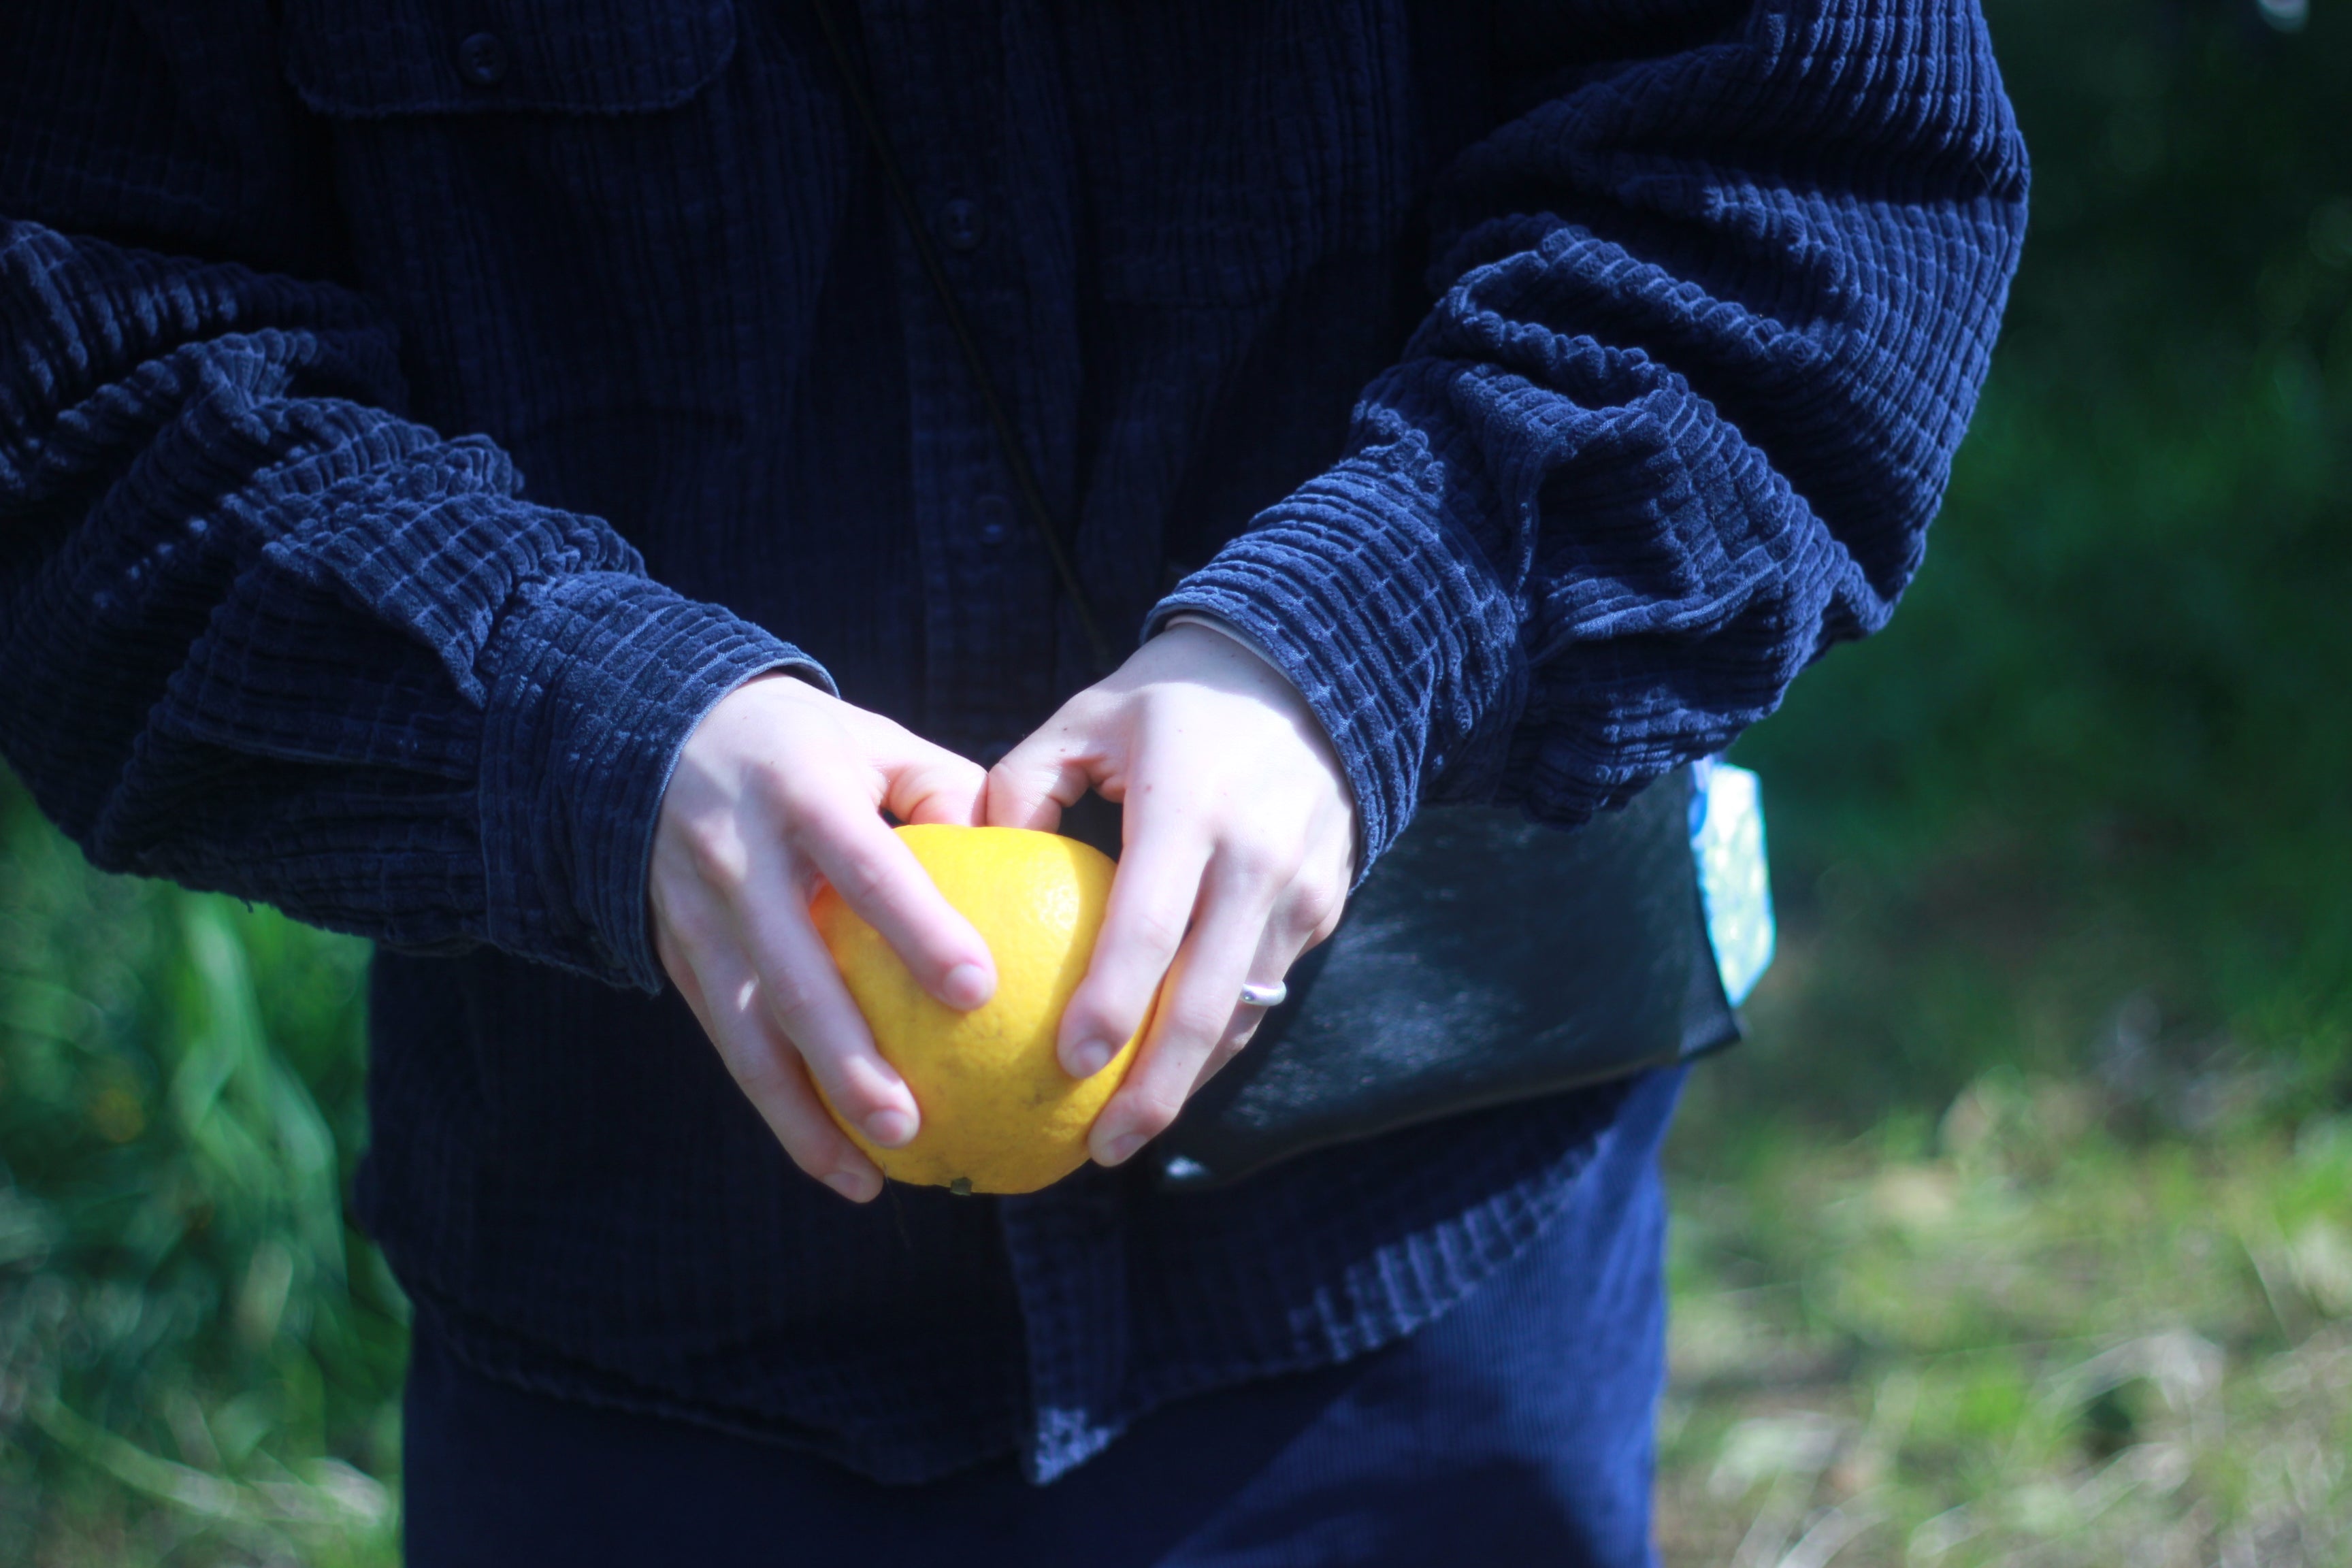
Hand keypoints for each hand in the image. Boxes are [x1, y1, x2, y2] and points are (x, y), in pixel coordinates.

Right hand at [650, 675, 994, 1201]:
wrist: (651, 736)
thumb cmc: (805, 748)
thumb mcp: (874, 741)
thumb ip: (949, 791)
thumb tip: (1026, 858)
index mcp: (802, 792)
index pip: (869, 867)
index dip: (919, 929)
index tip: (979, 990)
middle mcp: (739, 858)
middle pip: (794, 973)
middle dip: (848, 1059)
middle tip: (913, 1124)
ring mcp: (697, 913)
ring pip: (749, 1030)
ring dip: (804, 1112)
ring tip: (868, 1176)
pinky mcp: (676, 954)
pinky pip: (729, 1041)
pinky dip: (777, 1106)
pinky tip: (833, 1161)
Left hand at [987, 622, 1355, 1167]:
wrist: (1312, 676)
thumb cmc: (1171, 704)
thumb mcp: (1087, 718)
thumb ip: (1021, 784)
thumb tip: (959, 865)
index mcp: (1191, 808)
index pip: (1149, 927)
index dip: (1111, 1005)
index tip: (1063, 1066)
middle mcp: (1257, 859)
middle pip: (1207, 1002)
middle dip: (1155, 1090)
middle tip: (1098, 1148)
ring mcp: (1300, 891)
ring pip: (1244, 1014)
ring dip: (1188, 1083)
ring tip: (1125, 1134)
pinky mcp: (1323, 908)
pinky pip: (1265, 993)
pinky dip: (1218, 1044)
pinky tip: (1166, 1079)